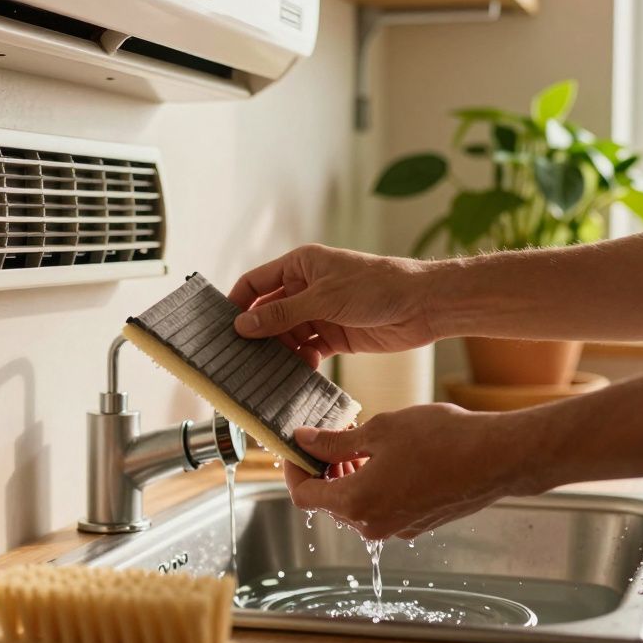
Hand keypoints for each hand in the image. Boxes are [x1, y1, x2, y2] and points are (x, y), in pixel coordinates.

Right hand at [228, 244, 440, 365]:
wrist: (422, 306)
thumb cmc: (376, 287)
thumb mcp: (324, 298)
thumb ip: (282, 313)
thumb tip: (243, 325)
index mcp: (300, 266)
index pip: (255, 283)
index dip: (237, 303)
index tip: (220, 328)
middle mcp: (306, 288)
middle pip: (268, 313)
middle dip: (255, 335)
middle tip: (236, 359)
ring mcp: (320, 313)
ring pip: (286, 335)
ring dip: (277, 353)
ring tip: (262, 373)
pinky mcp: (335, 336)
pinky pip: (307, 350)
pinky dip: (300, 363)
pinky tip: (293, 376)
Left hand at [282, 404, 552, 539]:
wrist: (497, 458)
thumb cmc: (441, 439)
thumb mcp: (379, 430)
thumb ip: (335, 442)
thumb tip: (303, 441)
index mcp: (356, 502)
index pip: (303, 495)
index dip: (293, 468)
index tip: (296, 445)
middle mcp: (373, 525)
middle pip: (328, 502)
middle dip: (323, 470)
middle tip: (331, 435)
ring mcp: (396, 528)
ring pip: (355, 506)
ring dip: (348, 477)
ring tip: (360, 441)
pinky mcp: (417, 525)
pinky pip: (380, 508)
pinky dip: (372, 485)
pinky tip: (387, 457)